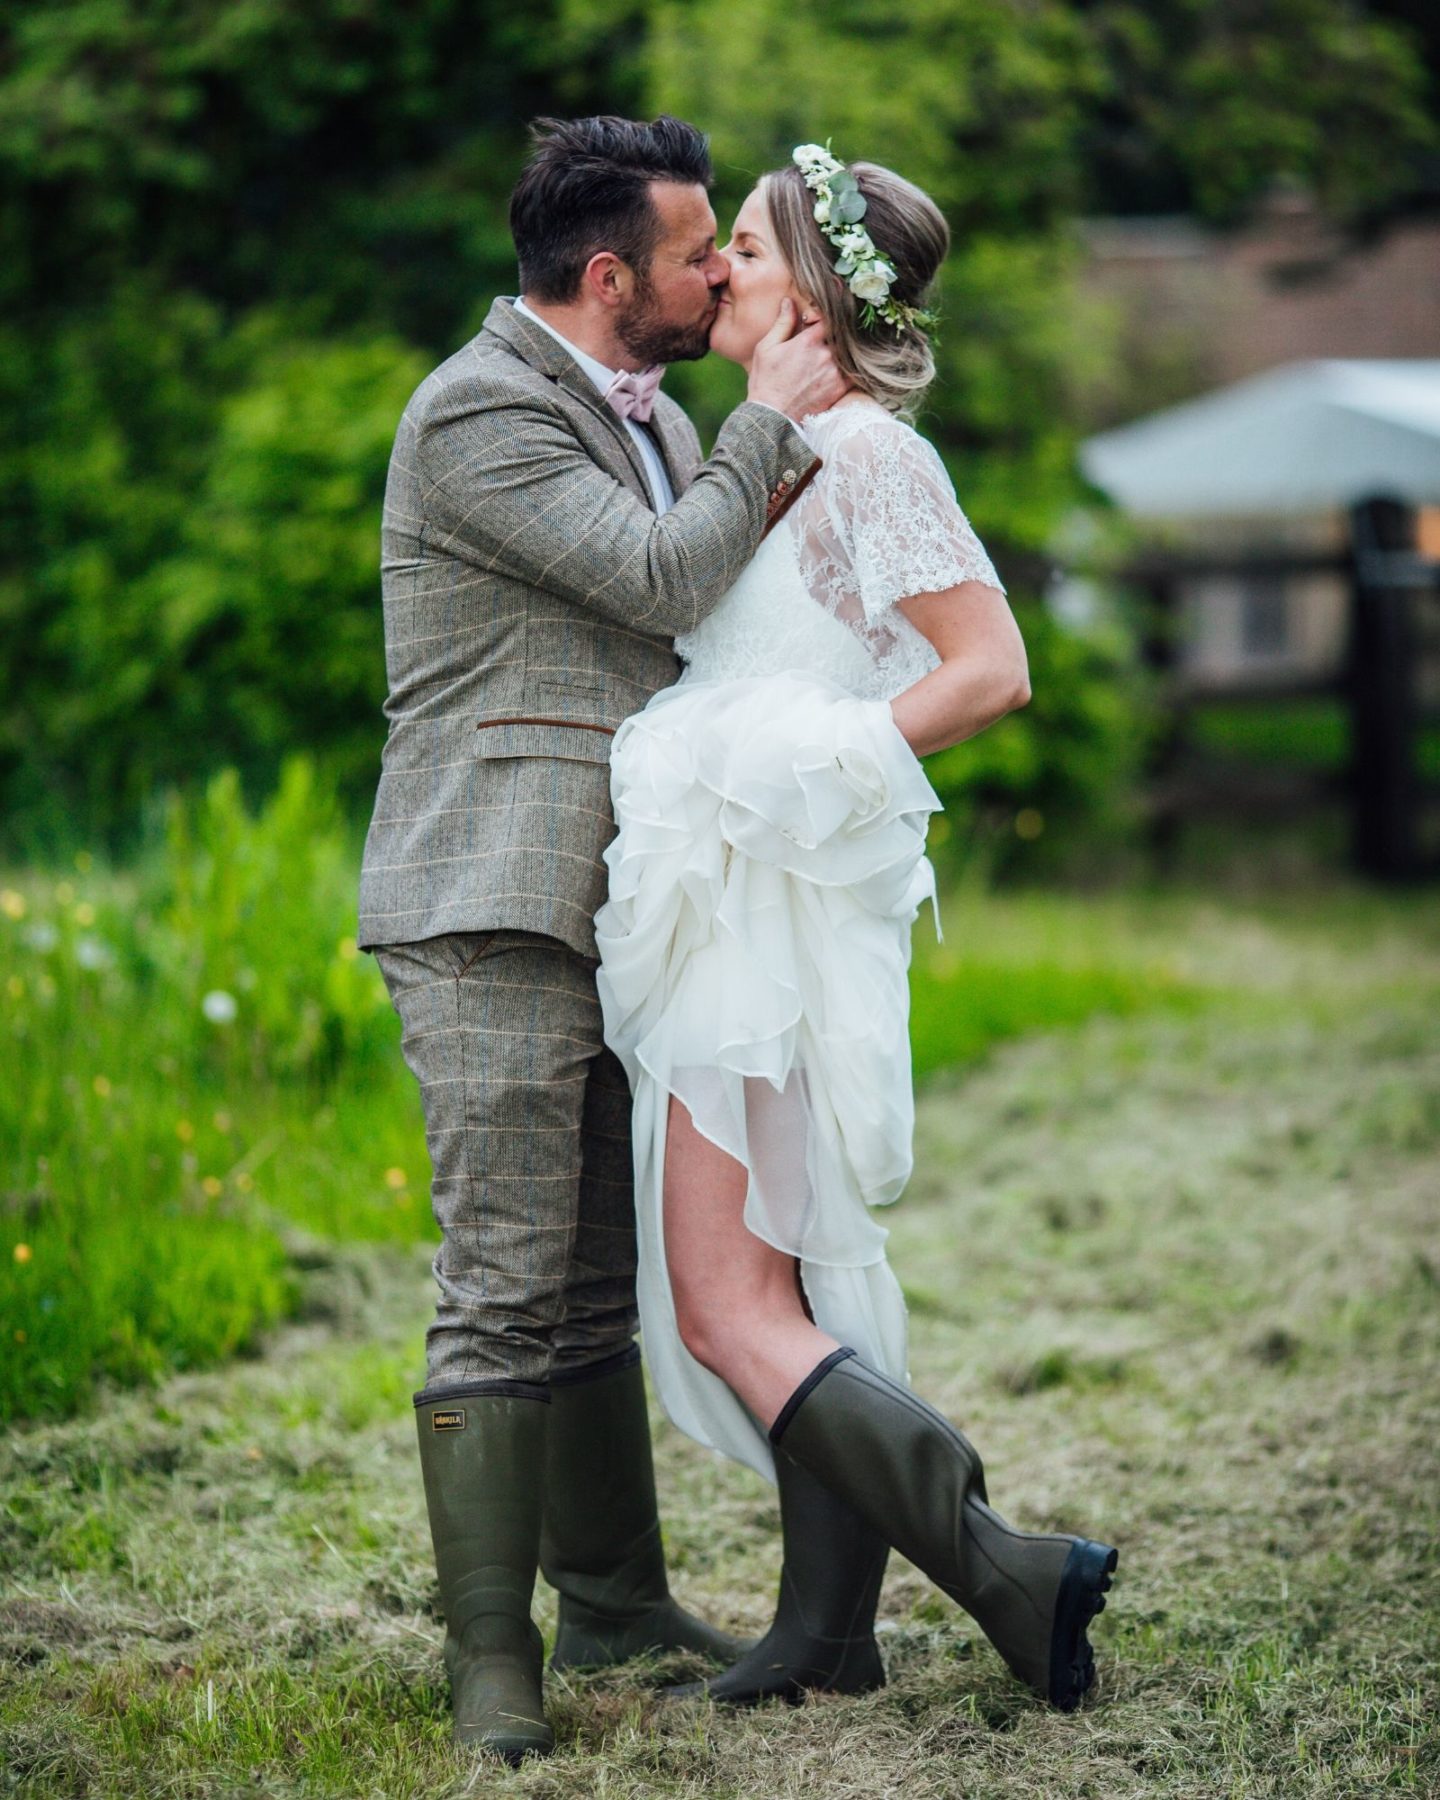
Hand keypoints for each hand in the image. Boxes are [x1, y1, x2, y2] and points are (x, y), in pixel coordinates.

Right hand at [746, 298, 848, 421]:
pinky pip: (853, 372)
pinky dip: (850, 367)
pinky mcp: (840, 388)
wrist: (773, 417)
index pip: (827, 317)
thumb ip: (782, 323)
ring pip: (847, 352)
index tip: (823, 320)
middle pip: (839, 334)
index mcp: (807, 341)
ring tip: (833, 353)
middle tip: (829, 337)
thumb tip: (789, 301)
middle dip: (834, 334)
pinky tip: (844, 366)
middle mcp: (825, 354)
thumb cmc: (766, 382)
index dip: (826, 317)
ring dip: (843, 351)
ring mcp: (835, 371)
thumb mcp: (767, 348)